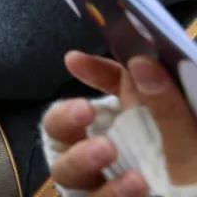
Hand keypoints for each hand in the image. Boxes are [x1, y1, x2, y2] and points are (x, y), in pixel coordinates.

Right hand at [45, 52, 196, 193]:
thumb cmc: (196, 175)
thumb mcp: (189, 138)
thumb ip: (164, 104)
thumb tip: (141, 60)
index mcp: (132, 122)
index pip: (105, 89)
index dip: (90, 72)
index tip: (75, 60)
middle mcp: (108, 149)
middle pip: (62, 128)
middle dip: (65, 117)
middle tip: (84, 111)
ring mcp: (100, 182)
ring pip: (66, 168)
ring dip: (82, 157)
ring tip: (107, 150)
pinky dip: (111, 191)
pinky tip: (135, 183)